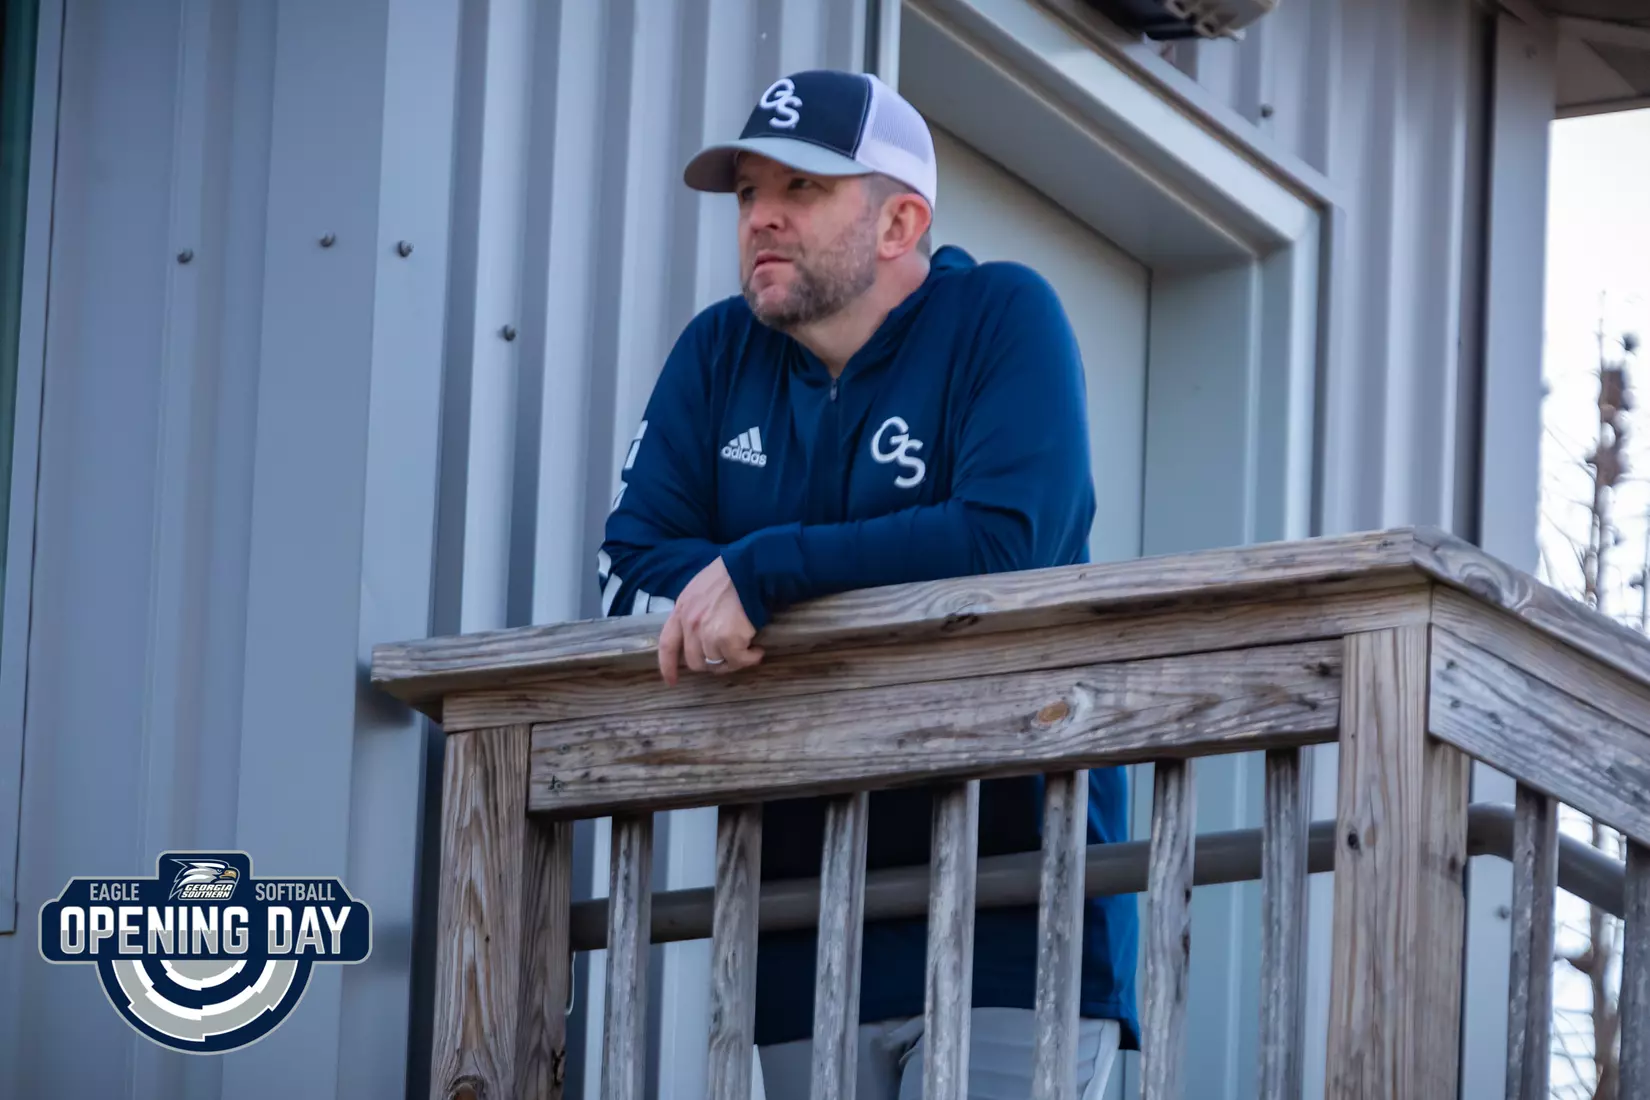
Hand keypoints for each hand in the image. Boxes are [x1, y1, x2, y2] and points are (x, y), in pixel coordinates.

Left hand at [658, 558, 763, 684]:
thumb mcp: (700, 589)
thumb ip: (694, 610)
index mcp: (682, 609)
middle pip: (695, 661)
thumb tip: (700, 632)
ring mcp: (708, 634)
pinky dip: (750, 659)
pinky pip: (738, 660)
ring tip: (747, 649)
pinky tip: (757, 651)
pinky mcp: (728, 640)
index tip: (672, 681)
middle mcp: (691, 624)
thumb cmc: (731, 575)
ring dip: (733, 661)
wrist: (752, 570)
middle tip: (729, 657)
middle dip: (711, 664)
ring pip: (717, 663)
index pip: (667, 645)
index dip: (668, 666)